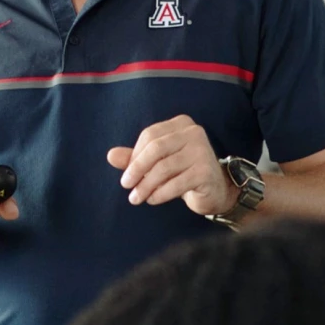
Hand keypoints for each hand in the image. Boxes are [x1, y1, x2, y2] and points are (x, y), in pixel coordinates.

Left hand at [107, 115, 237, 214]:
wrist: (214, 190)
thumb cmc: (182, 172)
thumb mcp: (156, 162)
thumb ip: (135, 157)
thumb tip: (110, 155)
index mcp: (181, 124)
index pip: (150, 135)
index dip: (135, 155)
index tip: (127, 173)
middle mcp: (194, 133)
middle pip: (155, 149)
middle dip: (137, 169)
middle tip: (126, 186)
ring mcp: (202, 151)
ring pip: (164, 168)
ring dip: (146, 185)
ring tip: (136, 198)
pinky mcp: (206, 172)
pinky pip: (176, 183)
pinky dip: (160, 193)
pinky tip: (153, 200)